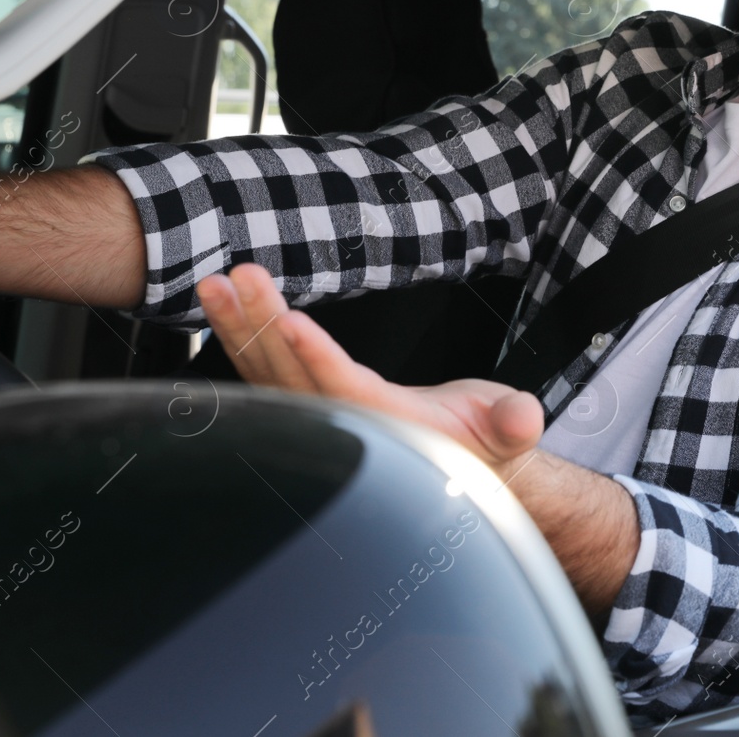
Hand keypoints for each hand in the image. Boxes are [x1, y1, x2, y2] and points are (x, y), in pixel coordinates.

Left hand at [197, 263, 543, 474]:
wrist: (470, 462)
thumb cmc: (487, 440)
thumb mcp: (510, 429)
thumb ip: (514, 423)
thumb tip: (523, 418)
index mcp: (392, 428)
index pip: (345, 390)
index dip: (316, 357)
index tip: (287, 320)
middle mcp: (348, 426)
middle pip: (292, 375)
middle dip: (262, 324)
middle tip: (239, 278)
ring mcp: (327, 417)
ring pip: (271, 374)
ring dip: (241, 328)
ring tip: (216, 284)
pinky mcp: (317, 403)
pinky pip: (270, 374)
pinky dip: (245, 340)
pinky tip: (226, 309)